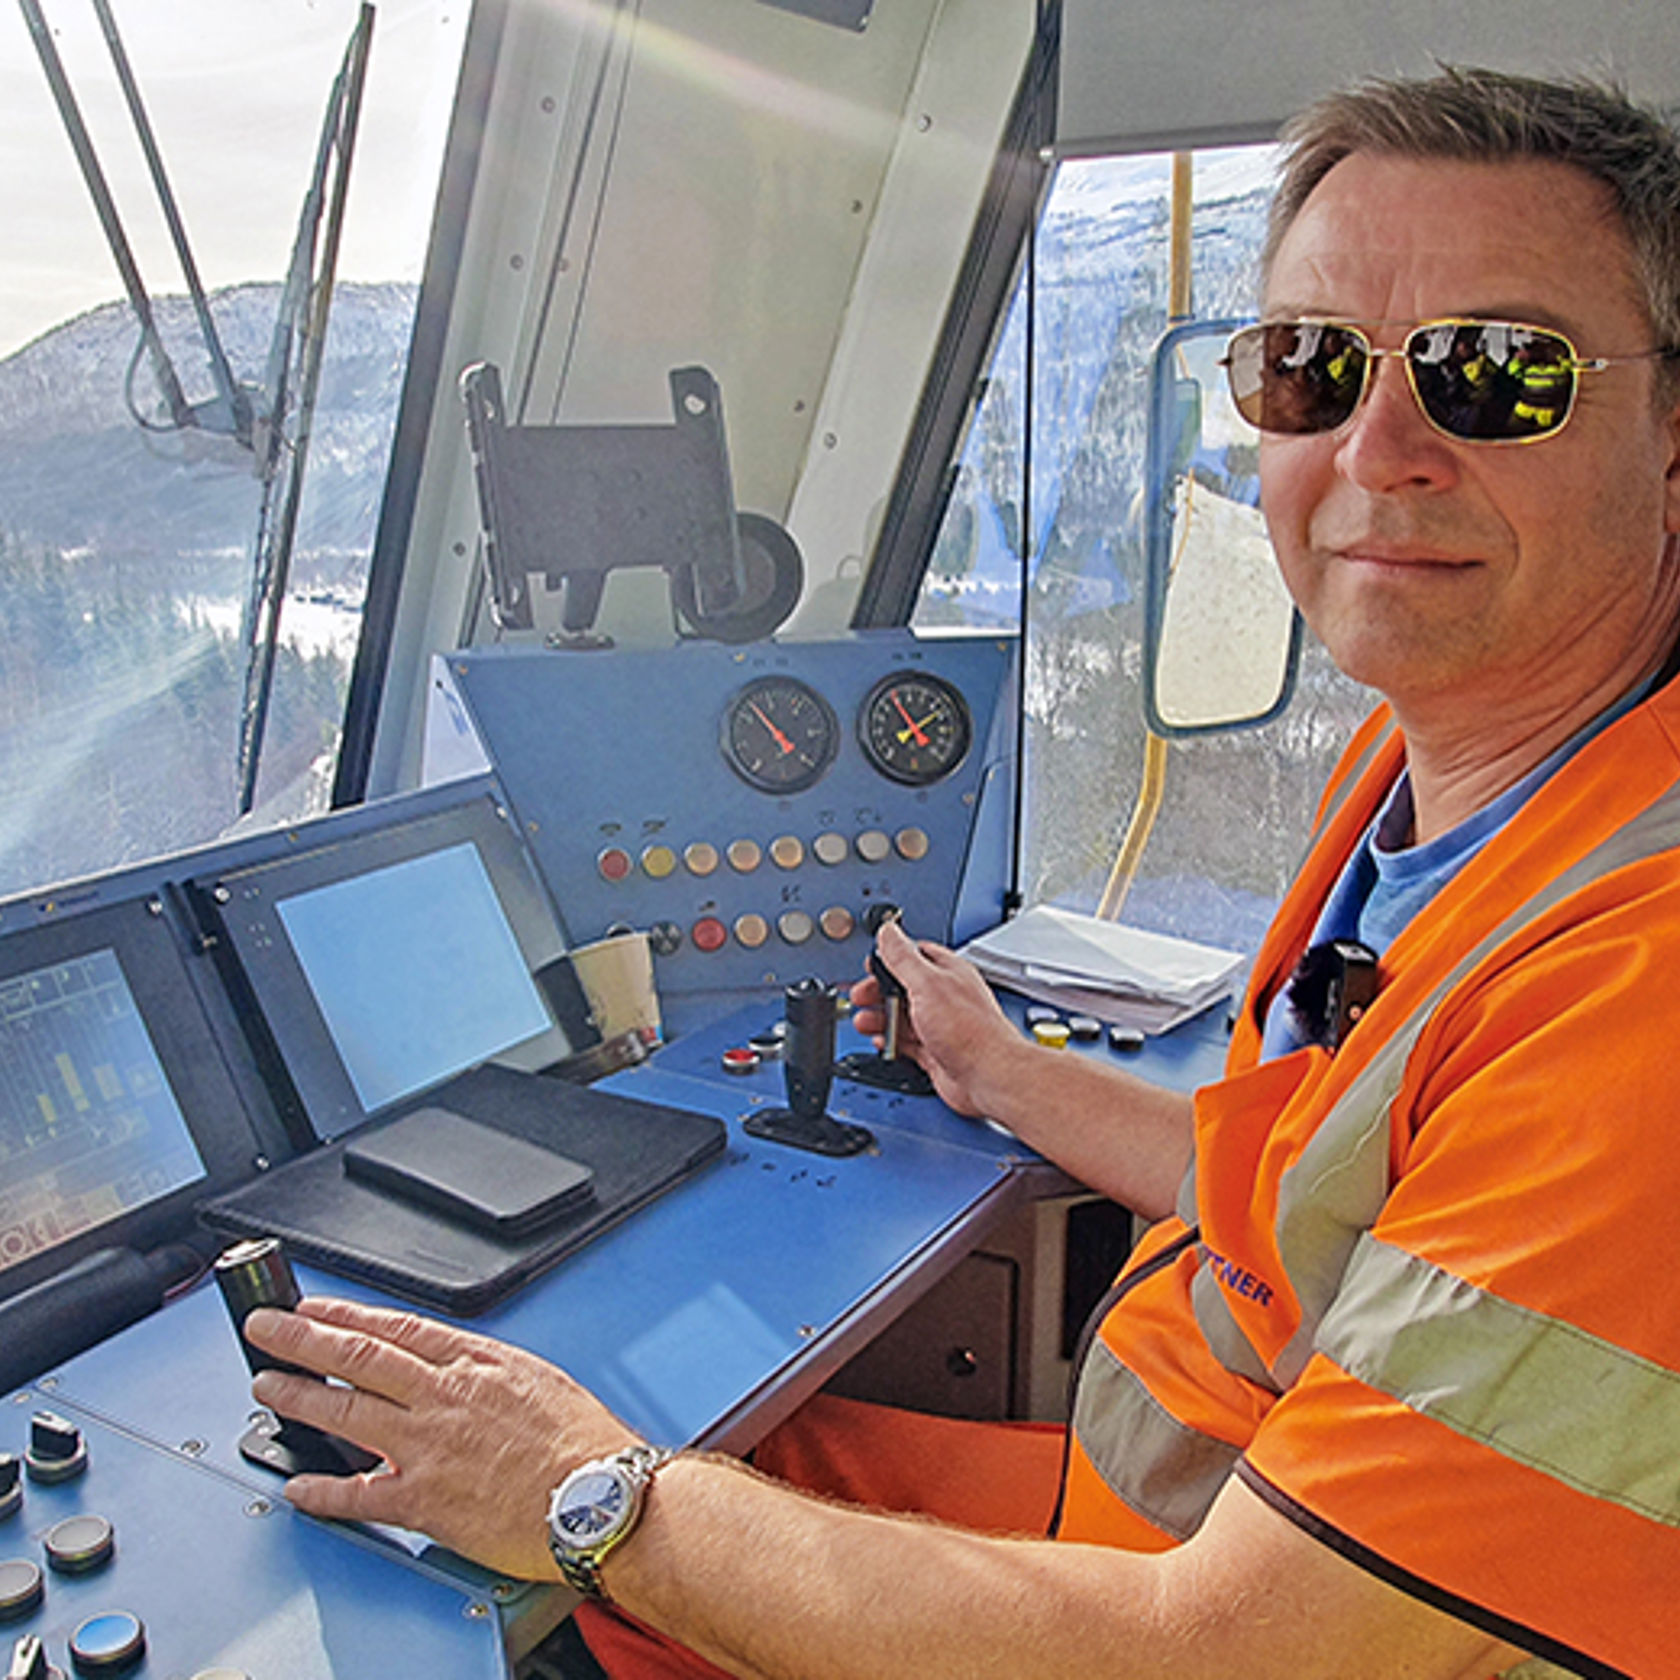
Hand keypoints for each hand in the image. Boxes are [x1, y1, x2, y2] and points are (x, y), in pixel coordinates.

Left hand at [243, 1297, 639, 1578]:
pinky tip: (298, 1486)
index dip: (346, 1315)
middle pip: (358, 1357)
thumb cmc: (583, 1446)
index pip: (396, 1328)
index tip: (314, 1306)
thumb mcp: (539, 1380)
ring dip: (297, 1397)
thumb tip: (459, 1369)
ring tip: (265, 1386)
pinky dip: (323, 1491)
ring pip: (346, 1411)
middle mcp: (445, 1397)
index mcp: (476, 1364)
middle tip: (265, 1327)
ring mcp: (429, 1447)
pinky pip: (359, 1495)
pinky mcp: (424, 1500)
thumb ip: (487, 1374)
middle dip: (302, 1338)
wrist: (598, 1499)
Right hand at [848, 920, 1024, 1115]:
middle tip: (861, 997)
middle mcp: (945, 998)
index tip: (870, 964)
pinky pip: (907, 1043)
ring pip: (903, 1017)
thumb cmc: (970, 1030)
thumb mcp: (927, 984)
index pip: (915, 955)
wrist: (988, 1076)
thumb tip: (889, 932)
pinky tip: (882, 1041)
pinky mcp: (936, 1052)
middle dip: (878, 992)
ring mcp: (941, 1026)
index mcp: (948, 972)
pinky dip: (891, 1042)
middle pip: (904, 988)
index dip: (890, 957)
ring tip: (865, 1022)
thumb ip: (904, 958)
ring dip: (881, 1018)